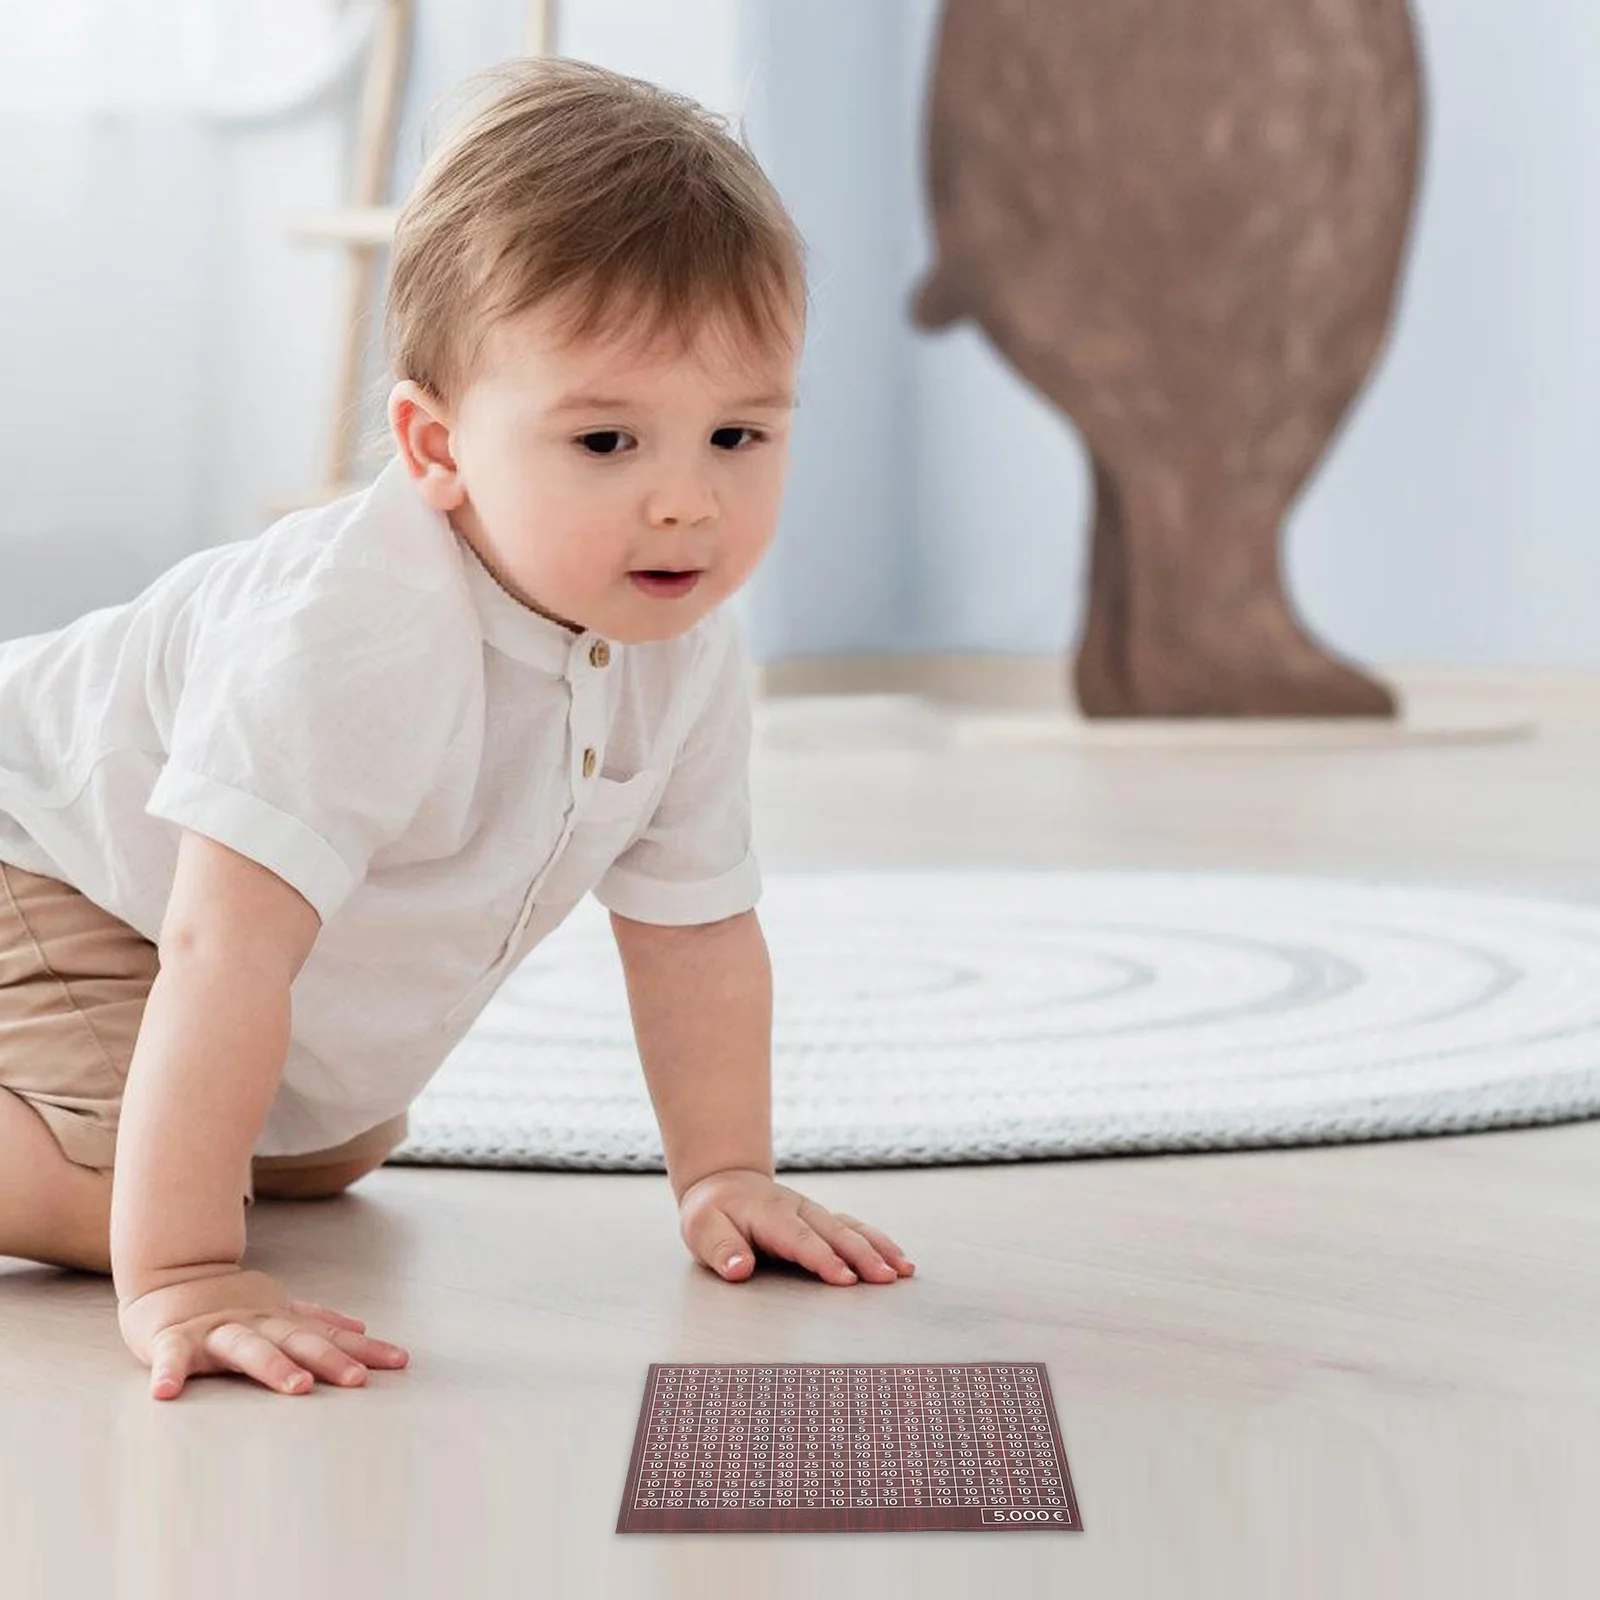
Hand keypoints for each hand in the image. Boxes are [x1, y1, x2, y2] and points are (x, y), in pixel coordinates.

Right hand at [117, 1267, 410, 1400]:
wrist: (170, 1273)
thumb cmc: (229, 1302)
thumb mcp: (278, 1308)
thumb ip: (317, 1320)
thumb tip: (361, 1327)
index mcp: (280, 1320)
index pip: (329, 1336)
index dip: (365, 1349)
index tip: (401, 1362)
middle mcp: (255, 1324)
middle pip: (297, 1341)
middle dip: (329, 1360)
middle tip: (358, 1380)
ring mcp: (215, 1331)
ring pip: (247, 1348)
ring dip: (273, 1366)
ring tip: (297, 1387)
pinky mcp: (172, 1340)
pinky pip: (170, 1358)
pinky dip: (169, 1374)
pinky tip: (165, 1395)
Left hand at [678, 1168, 915, 1286]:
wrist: (724, 1182)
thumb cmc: (712, 1212)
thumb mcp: (702, 1229)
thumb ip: (722, 1249)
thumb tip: (739, 1269)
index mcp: (771, 1214)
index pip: (801, 1240)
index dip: (824, 1259)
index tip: (846, 1279)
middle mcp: (799, 1210)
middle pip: (835, 1233)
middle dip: (863, 1256)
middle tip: (887, 1278)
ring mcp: (813, 1212)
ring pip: (851, 1228)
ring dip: (878, 1248)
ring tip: (903, 1270)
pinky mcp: (822, 1219)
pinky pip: (854, 1227)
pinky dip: (877, 1241)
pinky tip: (897, 1258)